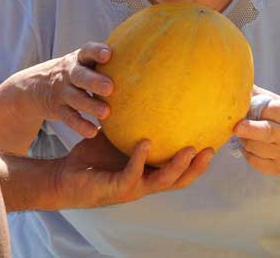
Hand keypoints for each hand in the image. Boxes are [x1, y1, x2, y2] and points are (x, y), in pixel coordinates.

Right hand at [32, 42, 114, 138]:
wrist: (36, 86)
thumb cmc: (77, 72)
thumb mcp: (85, 61)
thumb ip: (107, 58)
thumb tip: (148, 49)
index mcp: (79, 58)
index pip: (87, 51)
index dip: (97, 51)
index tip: (109, 54)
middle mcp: (69, 73)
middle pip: (80, 75)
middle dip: (93, 81)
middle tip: (110, 88)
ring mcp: (62, 91)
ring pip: (75, 98)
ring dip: (90, 106)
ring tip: (106, 113)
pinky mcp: (57, 109)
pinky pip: (68, 118)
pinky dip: (80, 125)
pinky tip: (92, 131)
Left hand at [51, 132, 213, 208]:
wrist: (64, 176)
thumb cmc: (92, 156)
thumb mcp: (117, 135)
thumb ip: (132, 120)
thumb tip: (144, 90)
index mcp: (148, 172)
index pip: (180, 169)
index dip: (198, 161)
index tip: (215, 142)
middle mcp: (144, 182)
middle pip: (180, 180)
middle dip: (198, 167)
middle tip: (212, 149)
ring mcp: (132, 188)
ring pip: (162, 181)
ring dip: (177, 166)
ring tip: (190, 149)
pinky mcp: (115, 188)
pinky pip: (132, 174)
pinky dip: (140, 158)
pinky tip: (145, 143)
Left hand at [233, 88, 279, 175]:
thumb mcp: (278, 103)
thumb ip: (259, 95)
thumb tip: (236, 83)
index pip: (271, 110)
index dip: (255, 108)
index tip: (243, 106)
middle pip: (267, 132)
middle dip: (249, 129)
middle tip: (236, 127)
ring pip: (255, 148)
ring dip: (243, 139)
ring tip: (242, 133)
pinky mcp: (279, 168)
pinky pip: (255, 162)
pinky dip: (246, 153)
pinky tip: (247, 146)